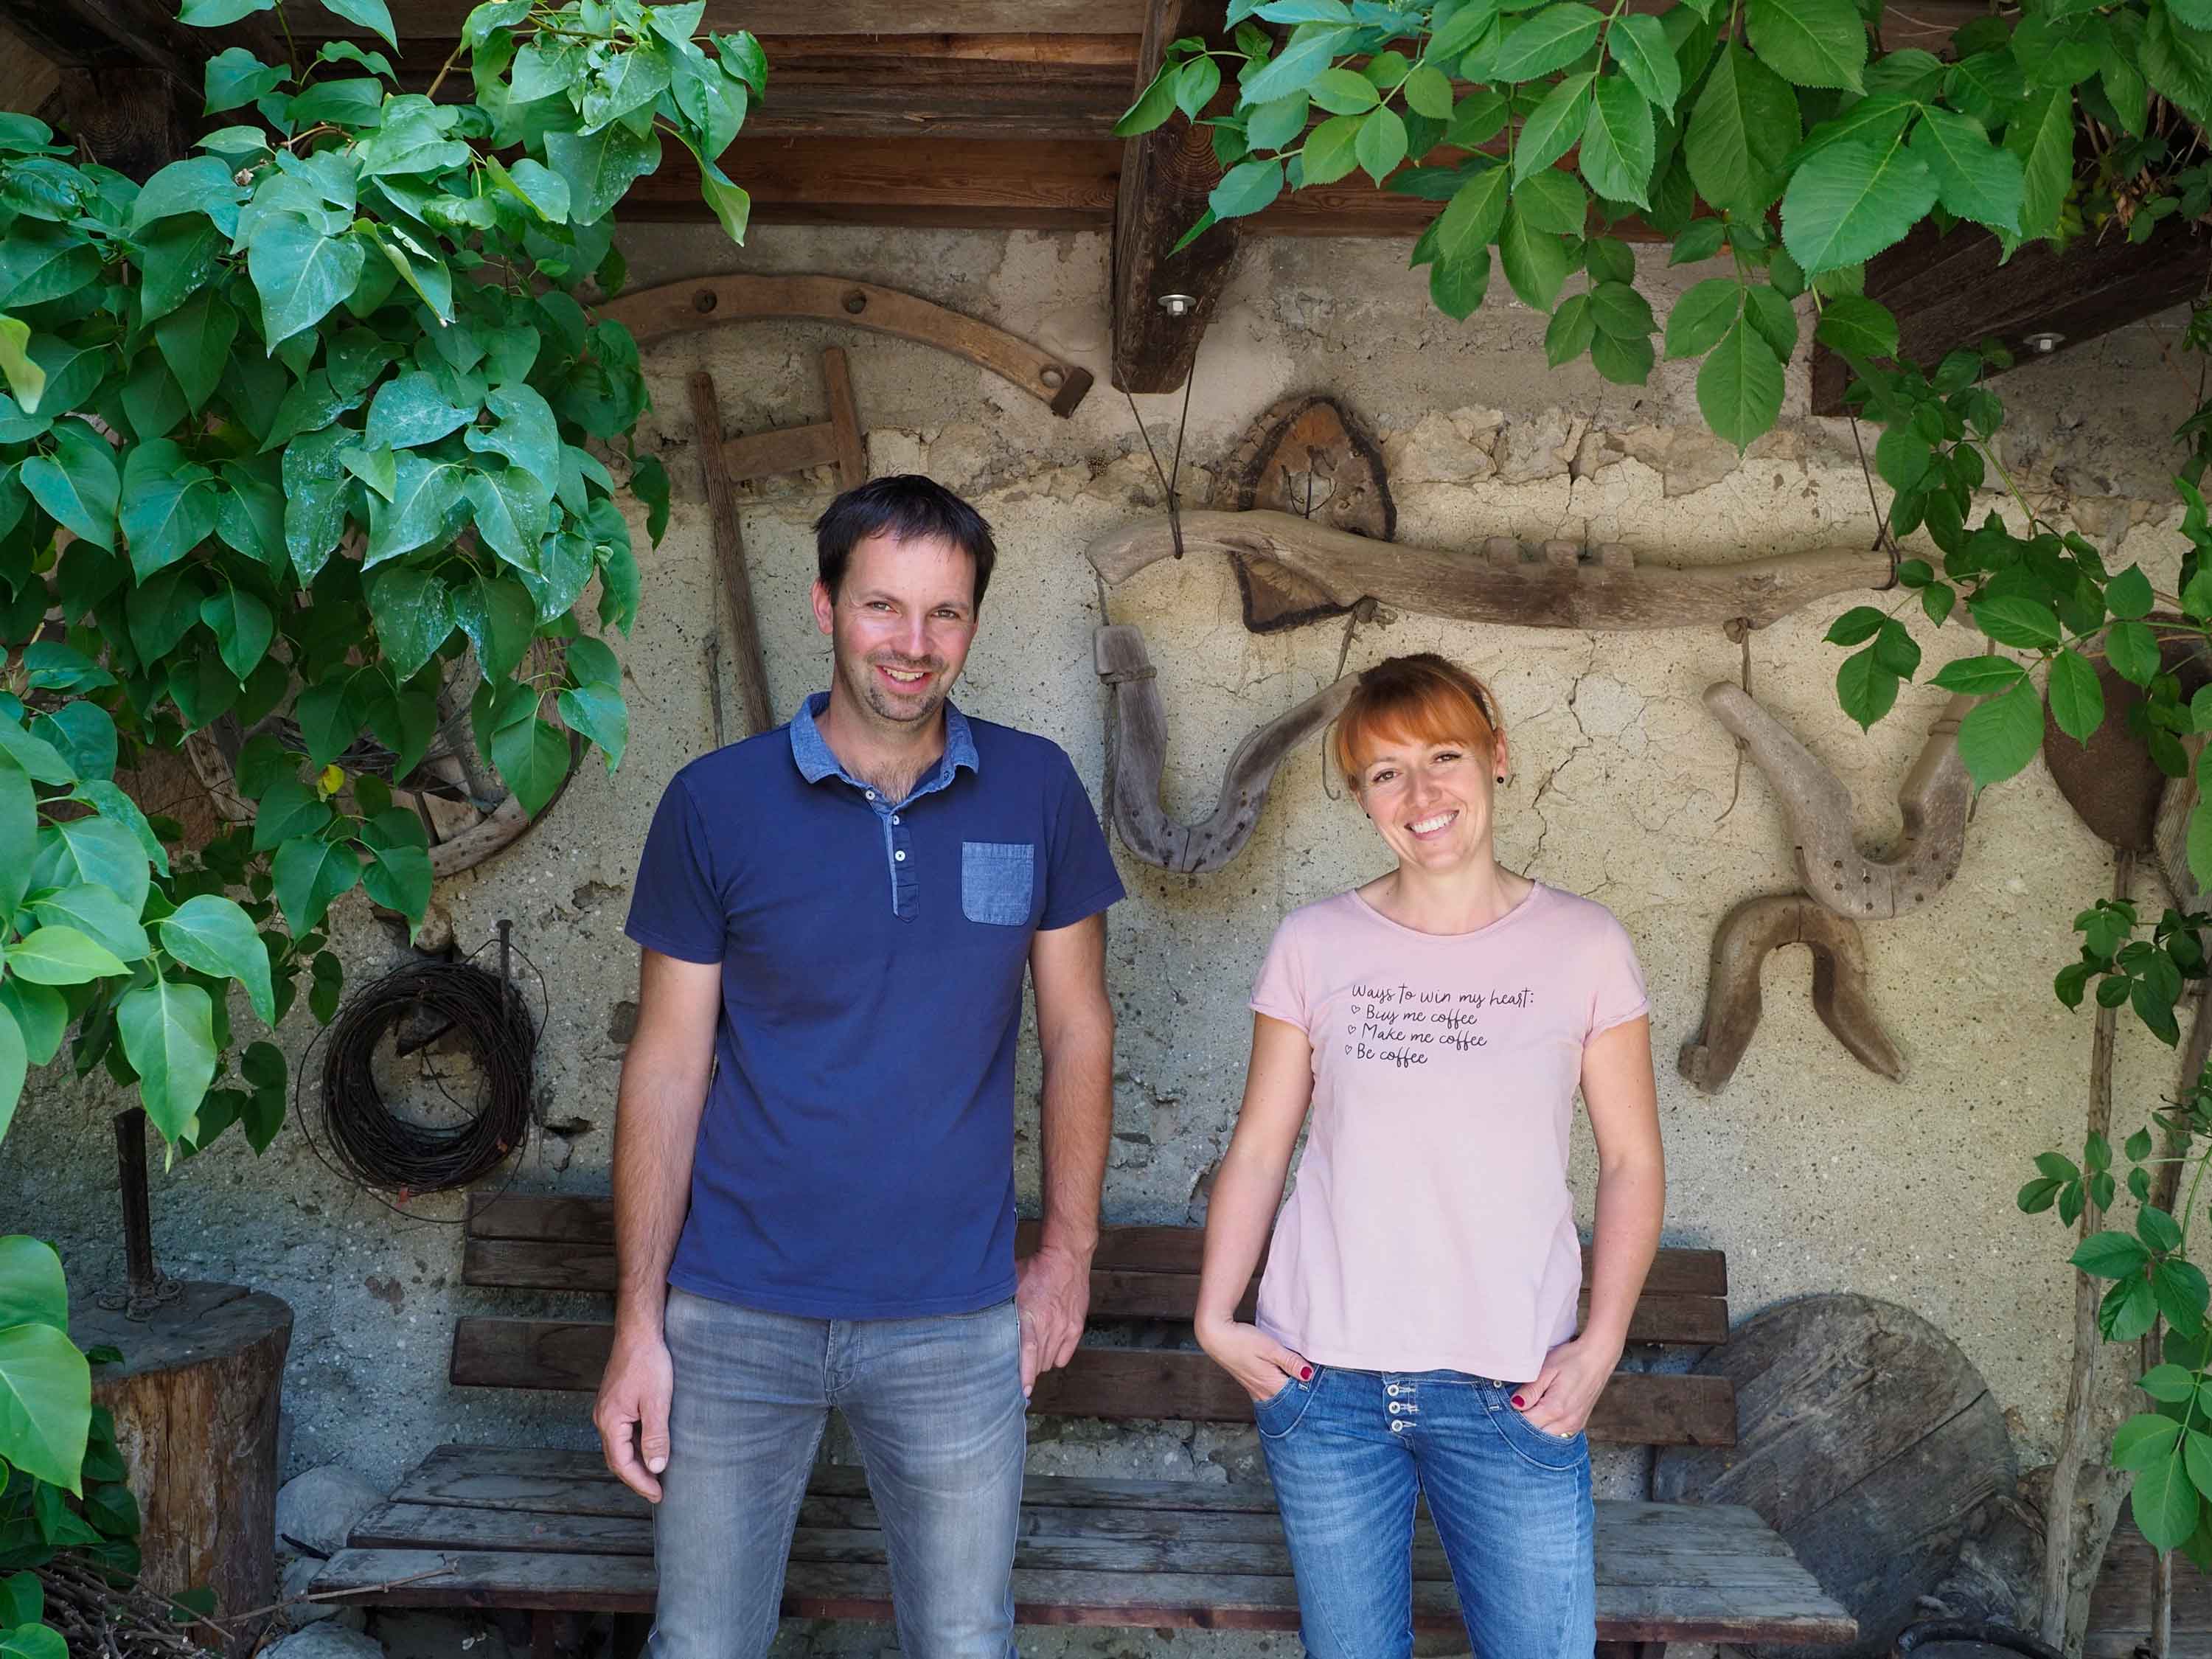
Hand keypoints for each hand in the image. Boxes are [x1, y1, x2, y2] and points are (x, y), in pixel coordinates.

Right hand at [593, 1325, 674, 1502]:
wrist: (639, 1332)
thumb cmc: (648, 1363)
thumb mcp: (657, 1402)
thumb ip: (656, 1436)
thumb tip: (656, 1467)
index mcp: (610, 1421)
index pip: (622, 1464)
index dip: (640, 1483)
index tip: (658, 1495)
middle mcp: (603, 1418)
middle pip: (617, 1459)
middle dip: (637, 1477)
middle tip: (657, 1491)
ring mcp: (607, 1410)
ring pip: (619, 1446)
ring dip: (636, 1462)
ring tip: (656, 1474)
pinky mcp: (615, 1402)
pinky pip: (622, 1433)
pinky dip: (635, 1446)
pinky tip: (650, 1447)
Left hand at [1015, 1244, 1090, 1397]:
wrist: (1066, 1258)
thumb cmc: (1035, 1269)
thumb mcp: (1011, 1284)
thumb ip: (1000, 1306)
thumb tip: (979, 1320)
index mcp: (1030, 1315)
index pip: (1028, 1351)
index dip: (1025, 1374)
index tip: (1023, 1391)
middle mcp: (1049, 1325)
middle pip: (1038, 1361)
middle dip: (1027, 1367)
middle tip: (1017, 1365)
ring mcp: (1064, 1328)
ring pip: (1050, 1361)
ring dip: (1040, 1361)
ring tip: (1032, 1351)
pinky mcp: (1076, 1327)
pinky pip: (1064, 1355)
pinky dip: (1056, 1356)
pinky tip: (1048, 1346)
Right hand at [1197, 1316, 1310, 1403]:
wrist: (1215, 1336)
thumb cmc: (1241, 1340)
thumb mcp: (1270, 1348)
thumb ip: (1290, 1362)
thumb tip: (1309, 1374)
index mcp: (1270, 1385)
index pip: (1298, 1397)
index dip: (1311, 1392)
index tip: (1323, 1387)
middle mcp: (1263, 1392)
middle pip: (1289, 1400)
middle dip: (1303, 1396)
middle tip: (1319, 1391)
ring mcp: (1255, 1389)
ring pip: (1279, 1397)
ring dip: (1291, 1392)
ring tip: (1304, 1385)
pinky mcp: (1250, 1382)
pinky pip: (1269, 1392)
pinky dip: (1279, 1389)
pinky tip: (1284, 1382)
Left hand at [1511, 1333, 1620, 1437]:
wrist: (1598, 1357)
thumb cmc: (1572, 1359)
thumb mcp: (1546, 1370)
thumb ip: (1530, 1390)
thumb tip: (1514, 1405)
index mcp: (1555, 1409)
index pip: (1525, 1423)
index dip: (1513, 1415)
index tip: (1507, 1404)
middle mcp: (1566, 1422)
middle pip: (1535, 1433)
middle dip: (1523, 1423)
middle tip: (1518, 1404)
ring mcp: (1574, 1425)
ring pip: (1546, 1436)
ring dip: (1536, 1425)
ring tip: (1532, 1405)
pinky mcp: (1579, 1424)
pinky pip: (1557, 1433)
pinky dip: (1547, 1426)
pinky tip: (1543, 1412)